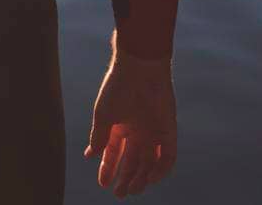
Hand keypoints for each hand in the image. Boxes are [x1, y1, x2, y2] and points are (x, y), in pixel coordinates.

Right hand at [84, 33, 177, 196]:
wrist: (139, 69)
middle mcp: (137, 131)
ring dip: (141, 177)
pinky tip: (150, 178)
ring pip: (149, 162)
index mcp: (120, 125)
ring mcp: (153, 132)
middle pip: (132, 161)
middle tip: (119, 194)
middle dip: (125, 178)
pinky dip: (160, 169)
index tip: (103, 183)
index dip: (108, 168)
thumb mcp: (103, 115)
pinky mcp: (168, 131)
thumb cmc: (117, 88)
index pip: (114, 152)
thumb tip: (92, 154)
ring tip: (132, 189)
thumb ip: (99, 136)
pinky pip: (167, 156)